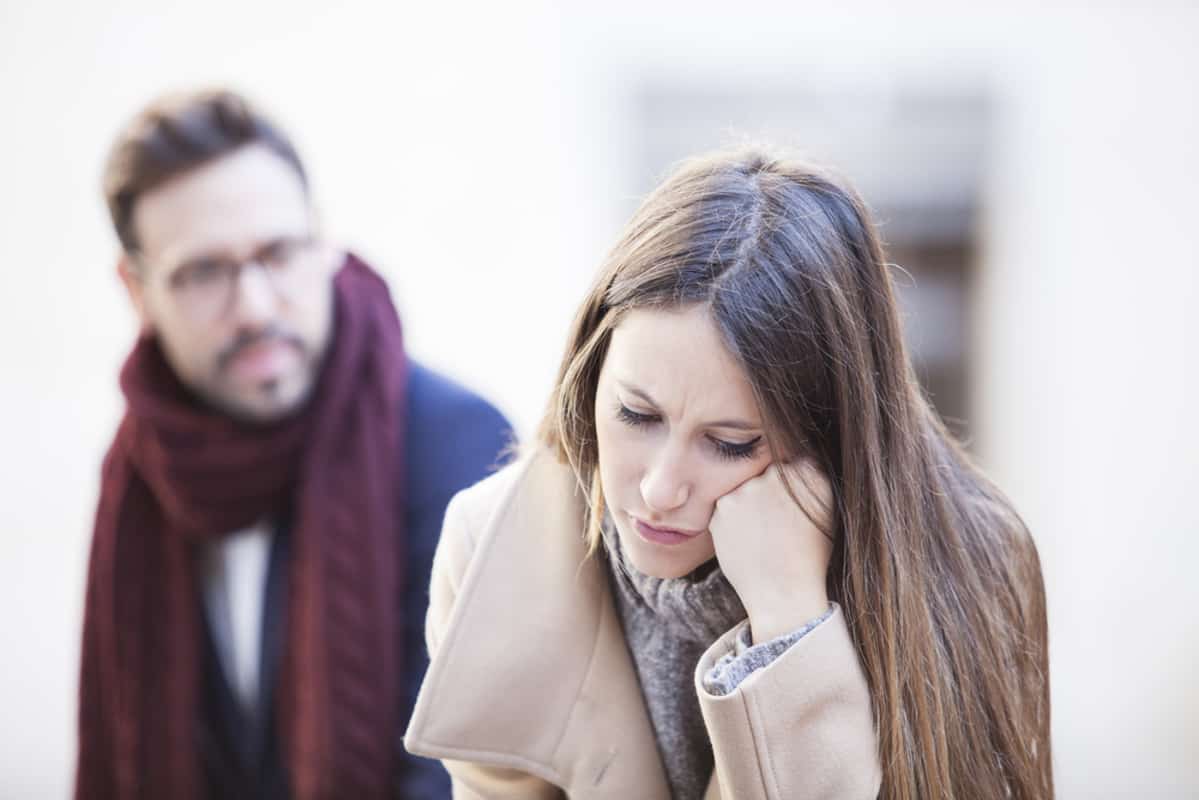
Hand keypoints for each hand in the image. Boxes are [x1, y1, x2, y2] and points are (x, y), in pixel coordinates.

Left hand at [709, 460, 834, 644]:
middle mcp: (776, 474)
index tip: (789, 508)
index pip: (792, 463)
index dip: (789, 487)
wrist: (783, 593)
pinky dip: (732, 520)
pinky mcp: (723, 504)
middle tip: (774, 525)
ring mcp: (748, 488)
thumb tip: (796, 459)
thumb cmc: (809, 557)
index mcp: (809, 472)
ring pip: (743, 488)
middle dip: (766, 494)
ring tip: (762, 536)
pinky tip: (747, 540)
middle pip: (764, 473)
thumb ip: (811, 479)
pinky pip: (726, 504)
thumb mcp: (825, 511)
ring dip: (748, 505)